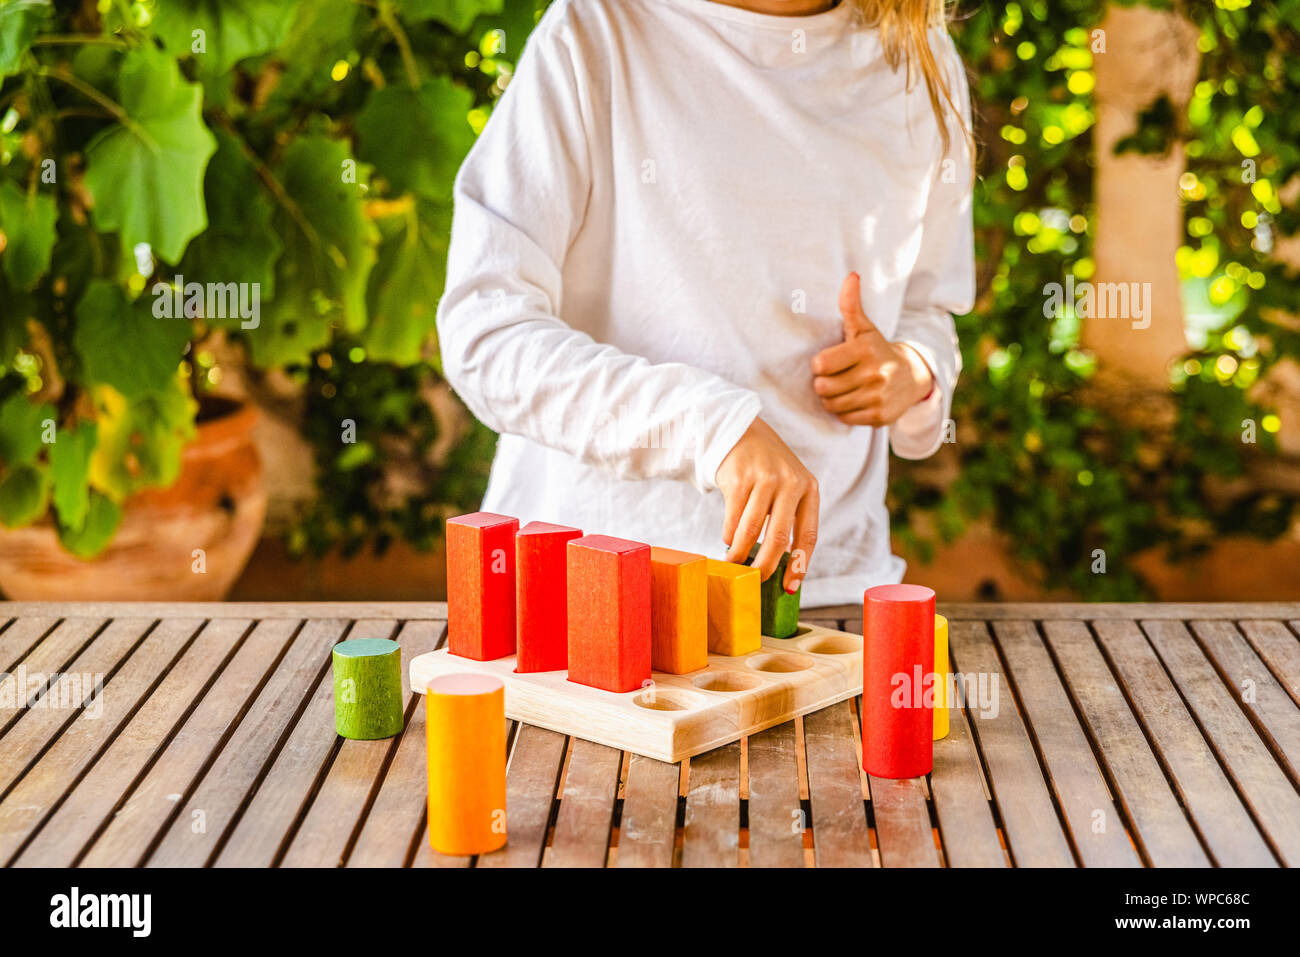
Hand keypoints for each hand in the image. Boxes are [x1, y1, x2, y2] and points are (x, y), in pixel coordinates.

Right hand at [715, 417, 818, 592]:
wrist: (741, 431)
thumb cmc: (766, 468)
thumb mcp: (788, 485)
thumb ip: (788, 516)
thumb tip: (779, 564)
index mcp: (809, 488)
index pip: (808, 535)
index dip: (799, 565)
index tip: (789, 587)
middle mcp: (790, 482)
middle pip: (779, 538)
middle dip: (765, 566)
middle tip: (755, 580)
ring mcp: (764, 479)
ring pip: (750, 532)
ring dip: (739, 554)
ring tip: (733, 563)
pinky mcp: (739, 478)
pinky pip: (732, 519)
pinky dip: (728, 535)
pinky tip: (727, 539)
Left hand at [810, 272, 934, 426]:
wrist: (913, 375)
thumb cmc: (877, 350)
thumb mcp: (865, 328)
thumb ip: (851, 305)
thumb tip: (851, 276)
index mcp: (865, 350)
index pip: (820, 365)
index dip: (819, 365)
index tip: (827, 362)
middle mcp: (874, 374)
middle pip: (823, 387)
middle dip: (823, 383)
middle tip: (834, 377)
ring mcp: (878, 397)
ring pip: (832, 405)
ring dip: (831, 399)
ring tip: (841, 388)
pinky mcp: (880, 416)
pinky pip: (845, 418)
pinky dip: (844, 412)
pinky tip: (853, 400)